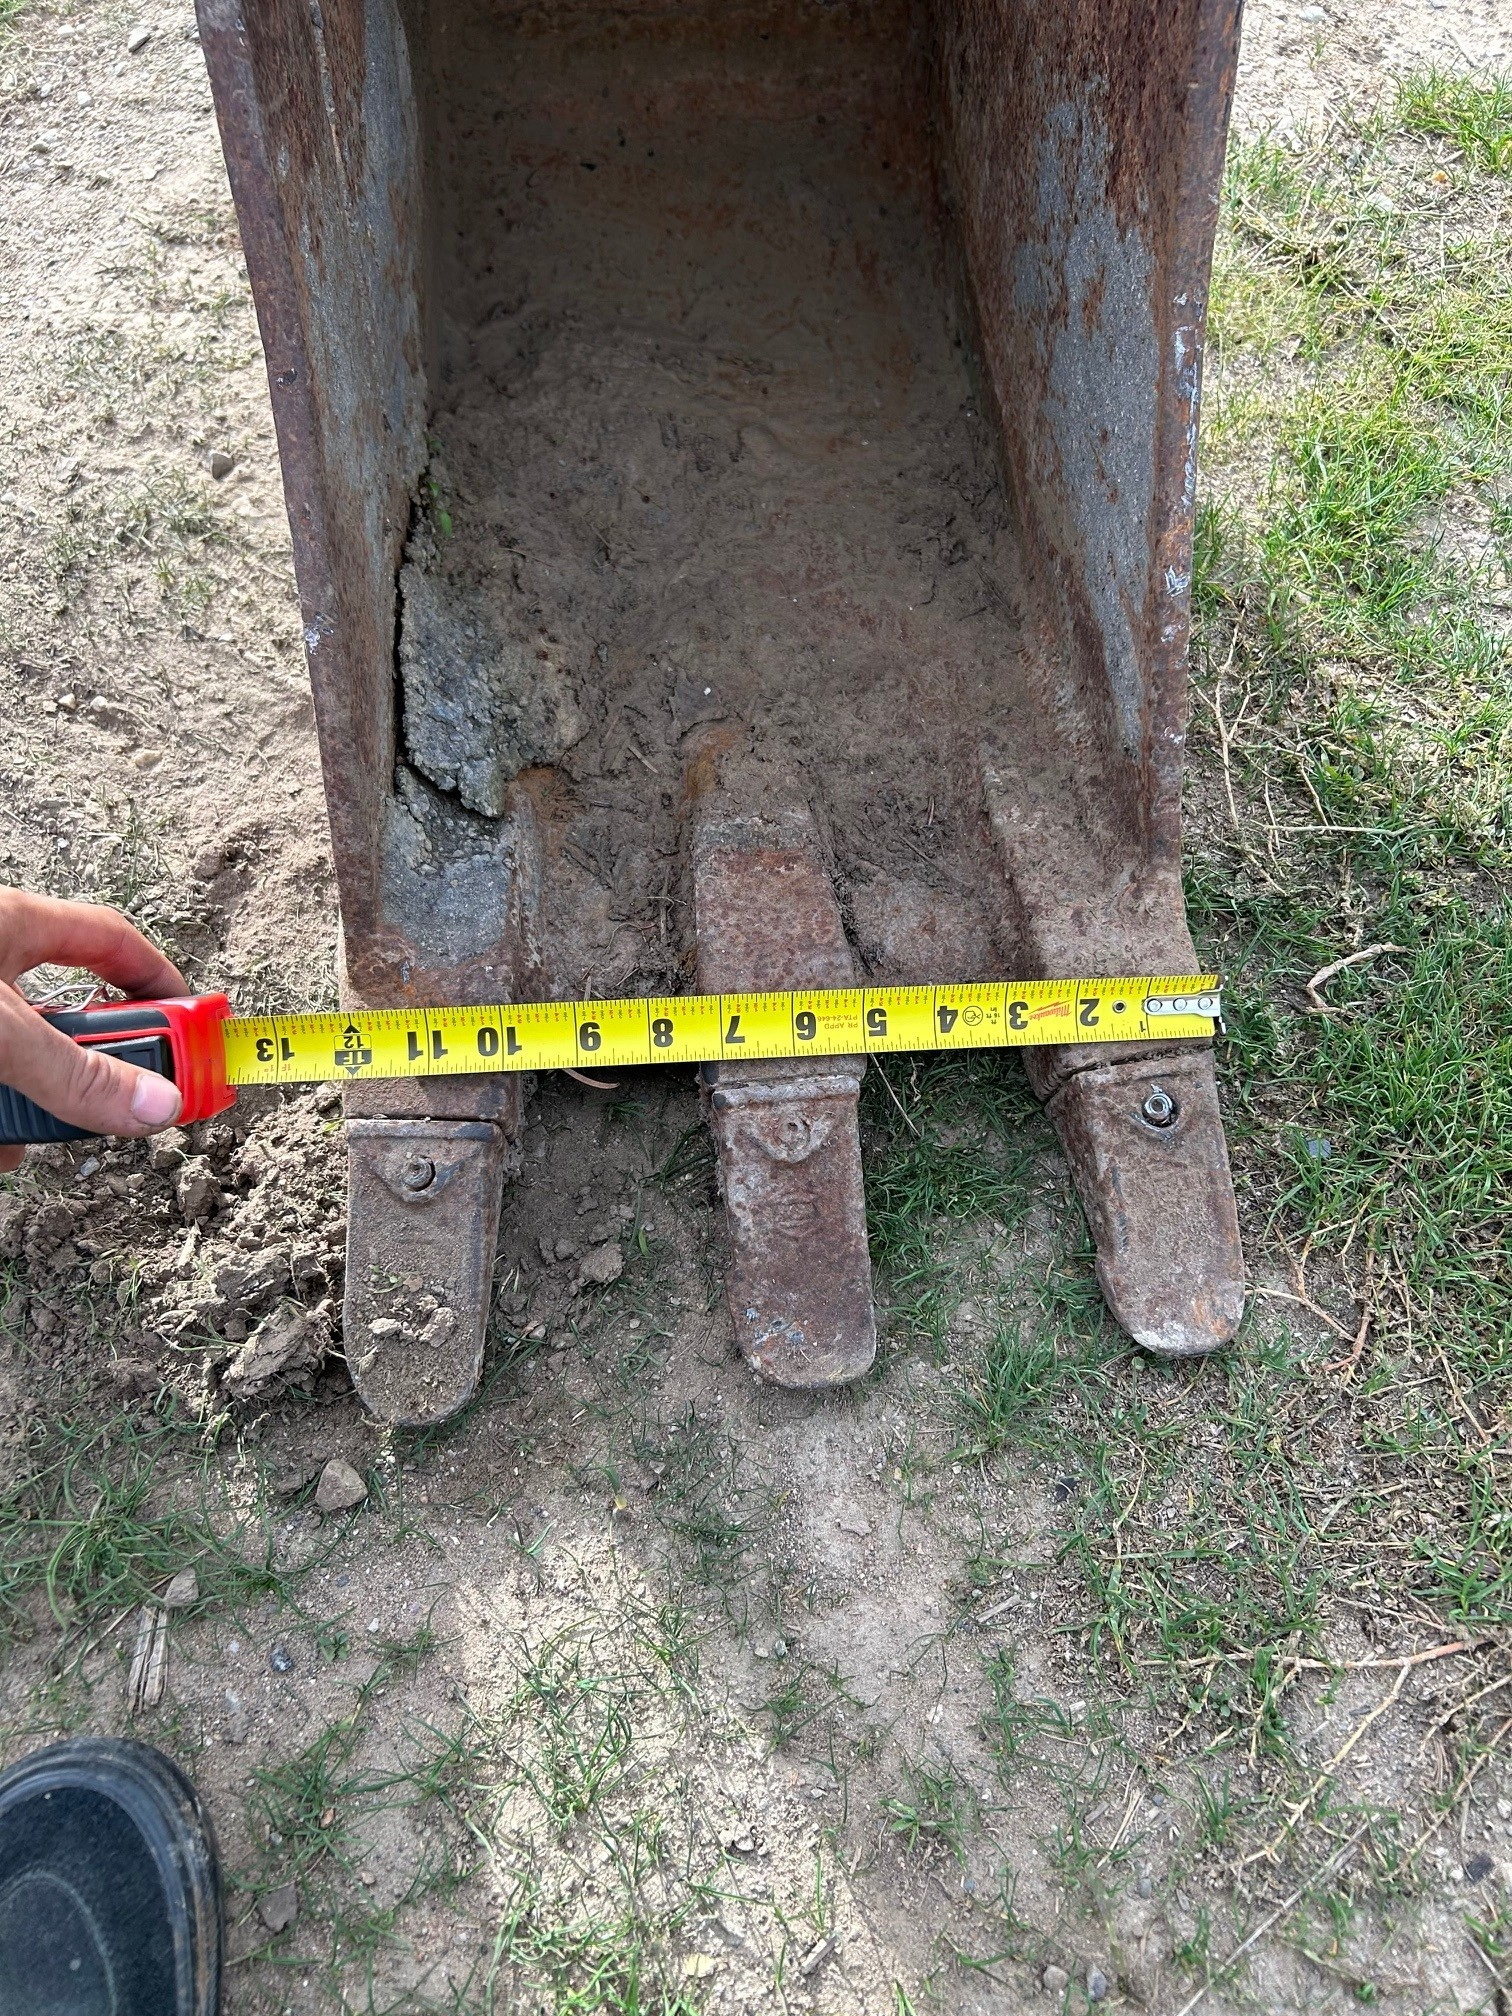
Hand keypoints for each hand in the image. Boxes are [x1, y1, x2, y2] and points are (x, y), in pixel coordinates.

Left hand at [0, 890, 186, 1172]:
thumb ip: (74, 1072)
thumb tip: (154, 1103)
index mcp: (14, 925)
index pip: (113, 943)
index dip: (160, 982)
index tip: (196, 1029)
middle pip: (68, 1026)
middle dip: (84, 1075)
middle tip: (104, 1107)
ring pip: (22, 1068)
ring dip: (29, 1114)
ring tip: (14, 1133)